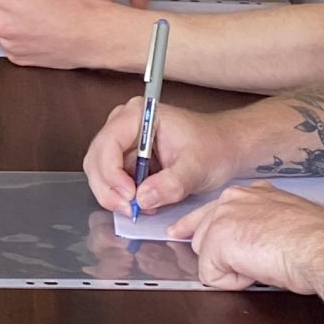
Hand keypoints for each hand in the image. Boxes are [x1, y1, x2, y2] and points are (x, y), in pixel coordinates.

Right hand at [81, 94, 240, 216]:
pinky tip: (141, 204)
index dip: (112, 173)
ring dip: (114, 194)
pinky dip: (121, 196)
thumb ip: (171, 183)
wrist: (226, 148)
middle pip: (97, 158)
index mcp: (138, 114)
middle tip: (130, 209)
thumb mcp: (196, 167)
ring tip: (138, 208)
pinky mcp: (128, 158)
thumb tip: (144, 198)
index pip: (108, 143)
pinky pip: (113, 180)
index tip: (130, 197)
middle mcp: (124, 124)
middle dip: (109, 188)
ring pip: (100, 172)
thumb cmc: (214, 146)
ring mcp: (124, 141)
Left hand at [180, 184, 323, 294]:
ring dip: (230, 269)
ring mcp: (221, 219)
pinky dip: (233, 283)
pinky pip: (211, 276)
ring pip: (205, 256)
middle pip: (203, 235)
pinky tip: (257, 272)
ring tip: (262, 265)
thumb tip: (257, 245)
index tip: (180, 232)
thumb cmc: (317, 239)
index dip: (197, 227)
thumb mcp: (284, 222)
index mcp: (250, 193)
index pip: (211, 210)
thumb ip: (261, 225)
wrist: (322, 245)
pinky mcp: (217, 242)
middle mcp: (232, 199)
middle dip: (222, 256)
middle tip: (258, 262)